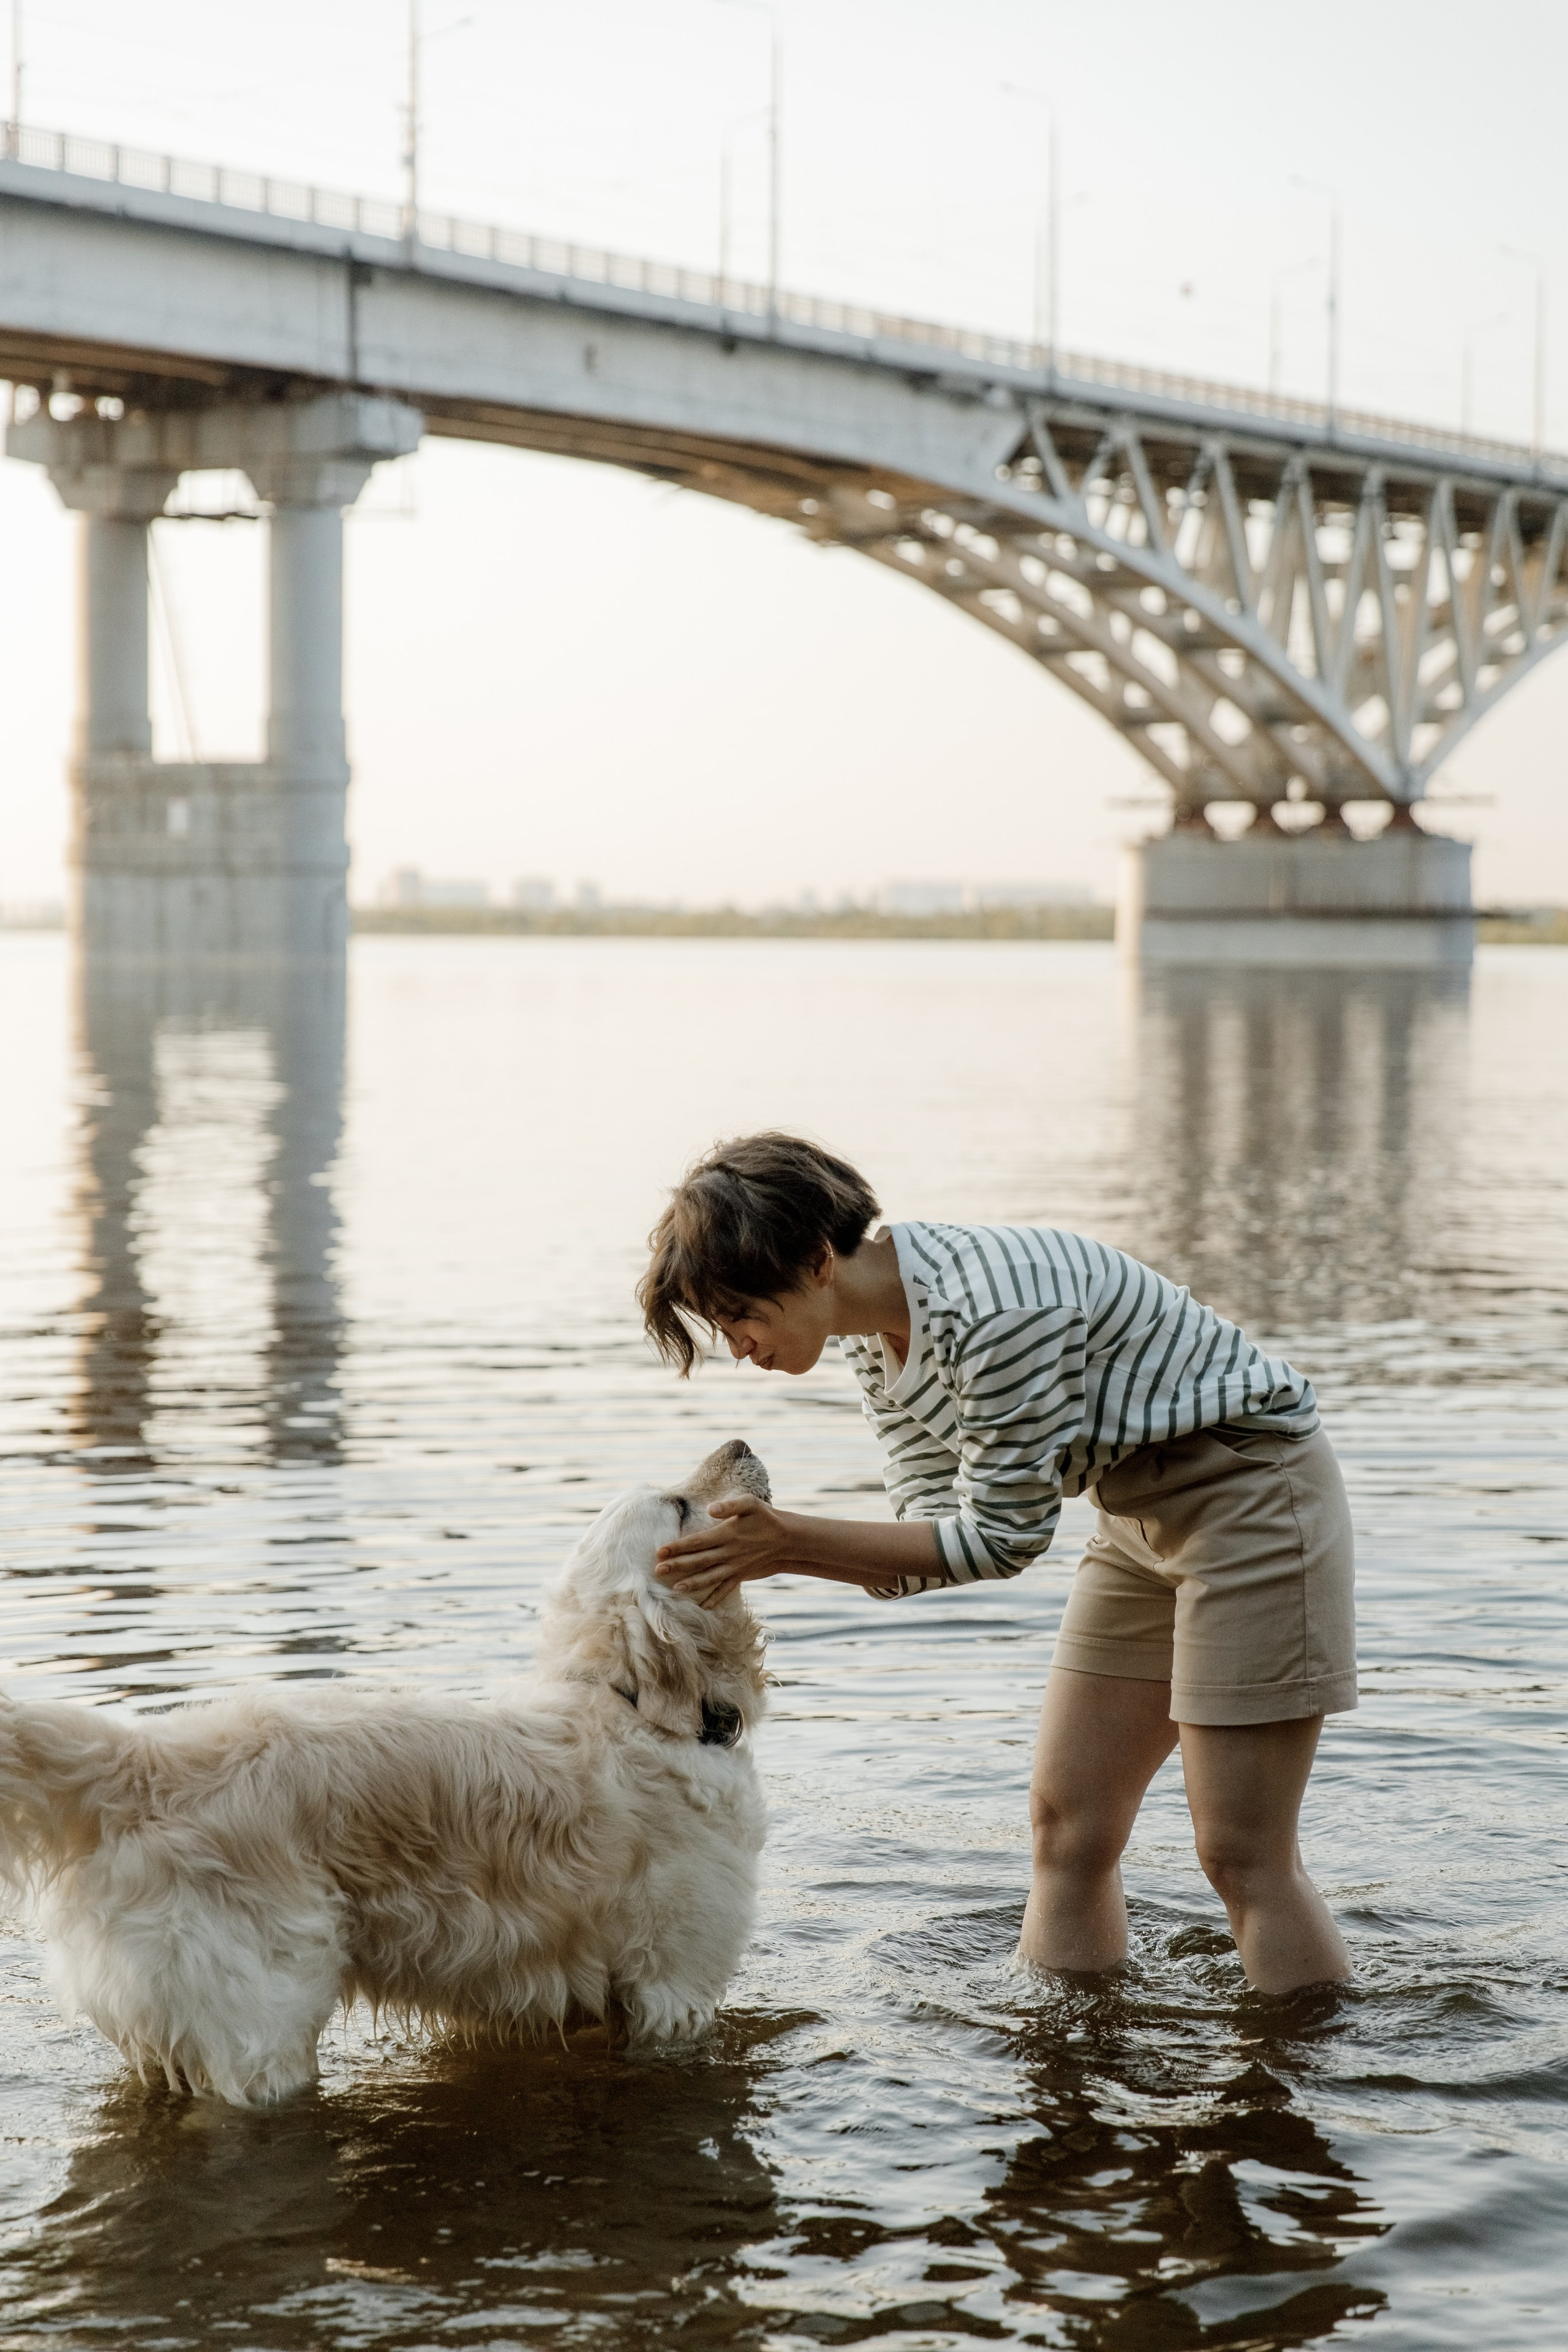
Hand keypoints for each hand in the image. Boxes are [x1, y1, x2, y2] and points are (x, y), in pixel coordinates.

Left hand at [655, 1496, 790, 1607]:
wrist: (787, 1539)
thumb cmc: (766, 1517)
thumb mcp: (750, 1504)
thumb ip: (730, 1505)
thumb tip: (710, 1508)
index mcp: (728, 1534)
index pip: (697, 1541)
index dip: (678, 1547)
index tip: (660, 1551)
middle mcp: (729, 1553)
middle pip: (699, 1561)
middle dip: (677, 1566)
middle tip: (657, 1571)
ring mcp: (736, 1566)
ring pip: (710, 1578)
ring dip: (692, 1584)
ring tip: (675, 1590)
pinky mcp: (742, 1574)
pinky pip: (726, 1589)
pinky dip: (715, 1598)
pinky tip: (703, 1606)